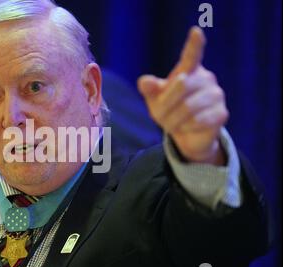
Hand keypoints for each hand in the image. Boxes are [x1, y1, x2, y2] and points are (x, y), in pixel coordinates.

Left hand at [137, 26, 227, 164]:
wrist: (186, 134)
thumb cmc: (168, 110)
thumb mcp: (155, 99)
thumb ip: (150, 89)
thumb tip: (144, 82)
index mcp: (189, 70)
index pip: (192, 55)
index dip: (194, 44)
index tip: (196, 31)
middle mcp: (206, 78)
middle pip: (182, 86)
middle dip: (165, 105)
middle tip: (160, 118)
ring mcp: (216, 94)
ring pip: (189, 106)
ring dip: (174, 120)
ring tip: (173, 124)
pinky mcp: (222, 113)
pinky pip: (199, 120)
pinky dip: (187, 127)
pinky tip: (187, 127)